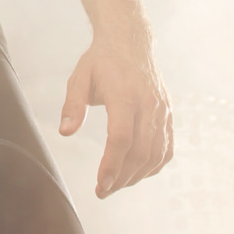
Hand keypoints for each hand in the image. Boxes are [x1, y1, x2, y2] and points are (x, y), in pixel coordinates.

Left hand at [60, 33, 172, 197]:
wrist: (131, 41)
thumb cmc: (101, 61)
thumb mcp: (79, 77)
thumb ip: (72, 105)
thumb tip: (65, 133)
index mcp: (125, 95)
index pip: (121, 138)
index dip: (112, 165)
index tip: (99, 185)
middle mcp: (148, 104)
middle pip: (140, 152)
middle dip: (121, 178)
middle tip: (102, 191)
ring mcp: (162, 110)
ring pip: (156, 154)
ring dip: (137, 176)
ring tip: (116, 185)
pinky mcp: (168, 115)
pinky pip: (166, 148)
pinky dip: (153, 166)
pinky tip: (136, 174)